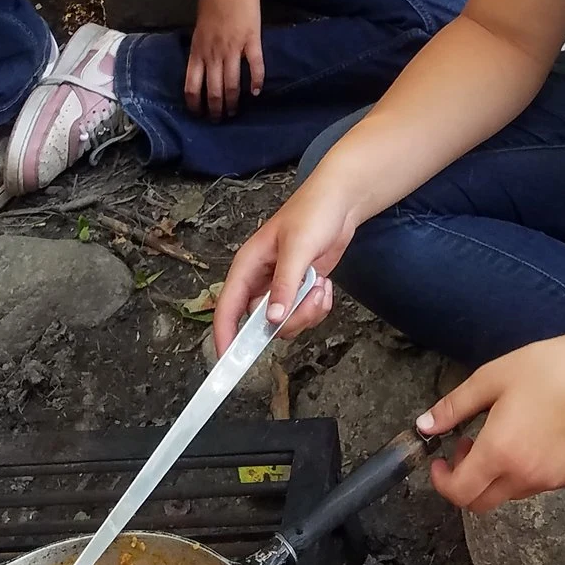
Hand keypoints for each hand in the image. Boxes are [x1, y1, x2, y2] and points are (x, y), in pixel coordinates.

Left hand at [185, 0, 264, 117]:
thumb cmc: (212, 1)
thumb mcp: (198, 27)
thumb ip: (200, 47)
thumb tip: (200, 62)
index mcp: (197, 51)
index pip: (192, 85)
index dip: (195, 104)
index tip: (198, 113)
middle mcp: (213, 54)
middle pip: (213, 90)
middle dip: (215, 109)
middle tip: (218, 119)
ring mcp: (232, 49)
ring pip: (232, 84)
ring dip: (233, 102)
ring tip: (235, 111)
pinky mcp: (251, 42)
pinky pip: (255, 67)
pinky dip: (256, 82)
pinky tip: (257, 92)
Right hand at [213, 178, 360, 349]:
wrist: (340, 203)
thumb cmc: (312, 213)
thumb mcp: (298, 248)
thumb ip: (284, 284)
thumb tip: (270, 319)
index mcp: (248, 266)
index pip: (227, 307)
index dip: (224, 335)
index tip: (229, 361)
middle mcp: (261, 280)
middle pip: (262, 323)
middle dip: (289, 319)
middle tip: (308, 300)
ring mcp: (281, 287)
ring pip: (285, 322)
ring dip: (308, 311)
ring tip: (320, 285)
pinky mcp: (300, 290)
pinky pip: (304, 315)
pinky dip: (318, 306)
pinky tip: (325, 284)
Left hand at [417, 336, 564, 512]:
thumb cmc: (543, 369)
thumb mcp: (490, 379)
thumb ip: (453, 407)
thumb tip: (423, 426)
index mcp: (499, 452)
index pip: (460, 492)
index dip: (442, 483)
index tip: (439, 462)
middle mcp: (525, 475)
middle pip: (482, 502)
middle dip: (466, 482)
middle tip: (469, 447)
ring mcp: (551, 480)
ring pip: (510, 493)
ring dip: (497, 475)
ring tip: (504, 437)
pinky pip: (538, 484)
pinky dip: (526, 471)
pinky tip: (535, 438)